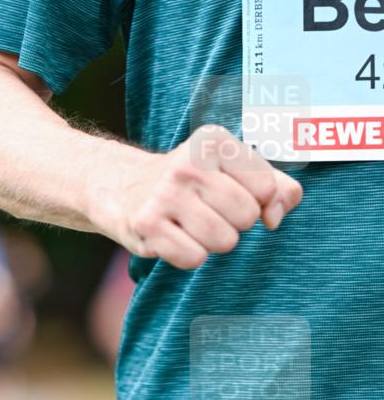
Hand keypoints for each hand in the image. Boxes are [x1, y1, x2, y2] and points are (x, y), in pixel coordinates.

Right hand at [93, 125, 302, 269]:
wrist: (122, 188)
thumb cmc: (190, 184)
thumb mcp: (232, 170)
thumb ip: (275, 187)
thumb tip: (276, 215)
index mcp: (213, 141)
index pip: (266, 187)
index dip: (259, 203)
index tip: (237, 197)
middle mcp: (188, 163)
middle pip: (246, 217)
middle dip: (235, 224)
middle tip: (210, 213)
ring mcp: (165, 194)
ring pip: (224, 241)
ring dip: (214, 243)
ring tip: (193, 227)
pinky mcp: (146, 224)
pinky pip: (194, 258)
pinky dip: (189, 256)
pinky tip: (175, 238)